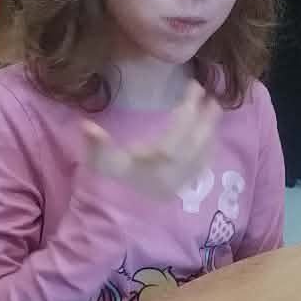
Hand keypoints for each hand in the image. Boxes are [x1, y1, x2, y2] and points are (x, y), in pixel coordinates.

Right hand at [81, 81, 220, 198]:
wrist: (122, 213)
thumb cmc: (113, 180)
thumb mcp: (102, 162)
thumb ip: (96, 145)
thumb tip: (85, 124)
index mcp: (155, 166)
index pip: (175, 136)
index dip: (187, 111)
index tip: (193, 87)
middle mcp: (173, 175)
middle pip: (195, 145)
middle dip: (206, 120)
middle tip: (213, 98)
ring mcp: (181, 182)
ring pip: (202, 155)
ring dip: (211, 131)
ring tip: (215, 110)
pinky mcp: (185, 186)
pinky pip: (202, 164)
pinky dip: (208, 147)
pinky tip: (210, 135)